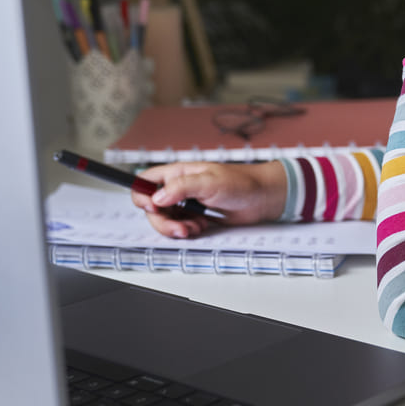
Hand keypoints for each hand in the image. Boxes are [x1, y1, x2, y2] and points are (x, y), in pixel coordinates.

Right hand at [131, 161, 286, 238]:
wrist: (262, 198)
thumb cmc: (241, 182)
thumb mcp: (209, 181)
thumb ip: (182, 187)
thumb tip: (157, 196)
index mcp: (177, 174)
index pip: (145, 181)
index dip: (142, 195)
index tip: (153, 207)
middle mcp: (178, 188)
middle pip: (152, 207)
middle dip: (162, 221)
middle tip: (179, 228)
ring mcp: (187, 204)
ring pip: (166, 220)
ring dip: (175, 228)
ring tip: (194, 228)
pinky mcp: (196, 217)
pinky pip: (180, 228)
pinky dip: (187, 232)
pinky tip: (201, 228)